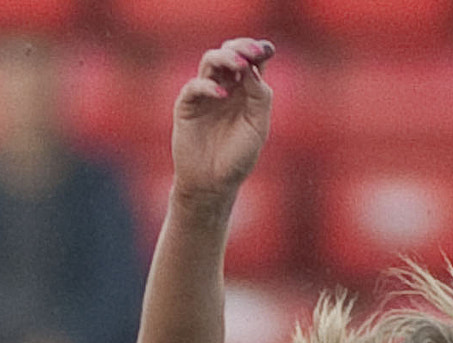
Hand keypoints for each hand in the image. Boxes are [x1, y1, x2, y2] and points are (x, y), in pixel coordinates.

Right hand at [171, 38, 274, 202]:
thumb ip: (260, 96)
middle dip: (242, 47)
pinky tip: (222, 95)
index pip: (252, 58)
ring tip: (239, 66)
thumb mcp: (258, 126)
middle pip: (231, 52)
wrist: (212, 185)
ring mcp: (205, 95)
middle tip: (252, 54)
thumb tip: (252, 67)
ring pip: (210, 60)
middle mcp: (225, 86)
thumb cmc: (238, 158)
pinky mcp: (187, 106)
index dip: (258, 49)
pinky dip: (208, 86)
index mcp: (246, 89)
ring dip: (225, 57)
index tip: (266, 52)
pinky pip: (194, 86)